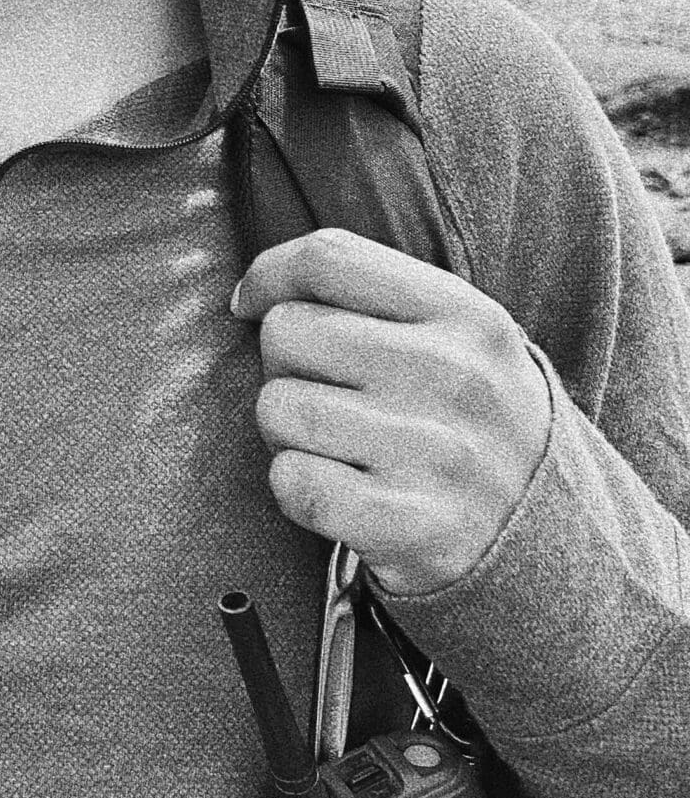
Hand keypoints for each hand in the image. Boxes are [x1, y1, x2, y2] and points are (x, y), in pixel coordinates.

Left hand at [232, 229, 552, 596]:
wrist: (546, 540)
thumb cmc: (468, 418)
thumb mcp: (458, 336)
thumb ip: (370, 293)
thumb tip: (251, 296)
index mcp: (467, 315)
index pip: (329, 258)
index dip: (268, 275)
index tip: (254, 304)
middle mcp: (455, 376)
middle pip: (287, 332)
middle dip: (283, 363)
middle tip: (325, 394)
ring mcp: (435, 455)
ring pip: (276, 408)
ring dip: (286, 430)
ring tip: (337, 445)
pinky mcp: (408, 525)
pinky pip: (290, 481)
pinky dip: (297, 488)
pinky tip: (341, 491)